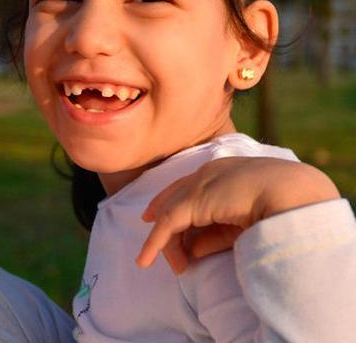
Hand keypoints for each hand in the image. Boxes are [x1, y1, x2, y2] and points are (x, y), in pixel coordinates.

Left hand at [135, 157, 339, 273]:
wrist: (294, 196)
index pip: (191, 186)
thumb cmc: (281, 207)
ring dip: (168, 244)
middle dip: (162, 220)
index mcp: (227, 171)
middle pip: (175, 198)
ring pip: (171, 215)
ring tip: (177, 268)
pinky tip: (145, 260)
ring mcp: (198, 184)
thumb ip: (216, 236)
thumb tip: (192, 251)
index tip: (156, 216)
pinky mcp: (191, 201)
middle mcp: (208, 173)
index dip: (173, 200)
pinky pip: (166, 225)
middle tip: (153, 243)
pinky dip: (154, 244)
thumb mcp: (244, 223)